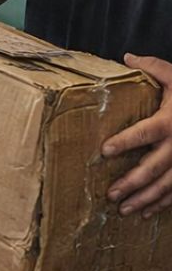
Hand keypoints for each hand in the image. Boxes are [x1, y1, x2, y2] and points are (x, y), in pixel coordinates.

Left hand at [103, 54, 171, 217]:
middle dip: (132, 182)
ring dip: (145, 199)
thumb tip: (126, 57)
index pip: (145, 132)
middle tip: (110, 194)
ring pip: (167, 185)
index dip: (126, 141)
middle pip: (154, 167)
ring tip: (123, 210)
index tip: (104, 150)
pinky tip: (146, 212)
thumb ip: (154, 67)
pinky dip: (163, 204)